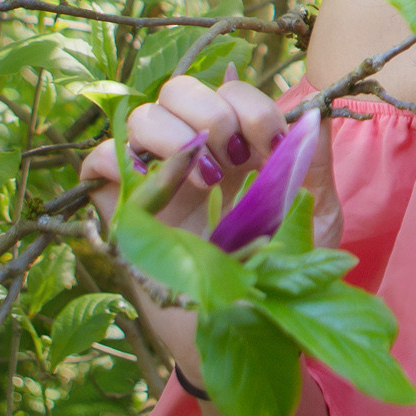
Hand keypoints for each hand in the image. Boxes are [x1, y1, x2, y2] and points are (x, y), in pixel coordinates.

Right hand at [79, 69, 341, 246]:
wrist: (246, 326)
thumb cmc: (282, 270)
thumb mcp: (316, 214)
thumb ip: (314, 160)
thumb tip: (317, 109)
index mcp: (238, 145)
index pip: (231, 90)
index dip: (250, 106)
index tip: (271, 146)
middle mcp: (194, 153)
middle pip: (179, 89)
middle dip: (211, 111)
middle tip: (234, 157)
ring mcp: (155, 177)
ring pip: (140, 116)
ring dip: (173, 135)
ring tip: (204, 181)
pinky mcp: (121, 207)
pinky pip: (98, 161)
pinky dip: (119, 160)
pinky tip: (156, 187)